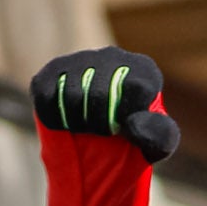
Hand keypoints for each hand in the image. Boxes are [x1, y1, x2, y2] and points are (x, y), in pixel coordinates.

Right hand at [30, 48, 178, 163]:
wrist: (102, 149)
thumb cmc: (133, 142)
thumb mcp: (156, 147)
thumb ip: (159, 136)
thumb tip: (133, 123)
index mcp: (143, 69)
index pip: (134, 90)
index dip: (126, 120)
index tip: (124, 130)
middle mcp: (112, 56)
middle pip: (99, 94)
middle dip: (101, 126)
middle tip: (104, 134)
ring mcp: (80, 60)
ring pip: (71, 96)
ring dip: (78, 124)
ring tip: (87, 127)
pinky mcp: (52, 72)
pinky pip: (46, 97)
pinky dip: (55, 120)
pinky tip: (67, 122)